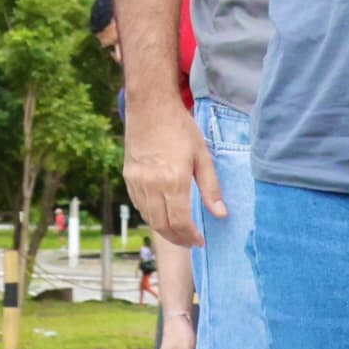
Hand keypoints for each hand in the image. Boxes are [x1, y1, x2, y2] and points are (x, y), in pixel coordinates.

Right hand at [123, 91, 226, 248]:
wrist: (150, 106)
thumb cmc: (180, 128)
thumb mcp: (202, 155)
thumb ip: (210, 188)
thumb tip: (220, 214)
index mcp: (173, 181)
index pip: (180, 222)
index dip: (190, 236)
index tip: (200, 241)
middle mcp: (152, 185)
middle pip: (162, 226)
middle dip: (177, 239)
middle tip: (190, 242)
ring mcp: (137, 182)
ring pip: (148, 218)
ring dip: (163, 229)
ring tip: (178, 231)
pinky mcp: (128, 177)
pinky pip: (138, 205)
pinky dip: (150, 215)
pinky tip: (162, 213)